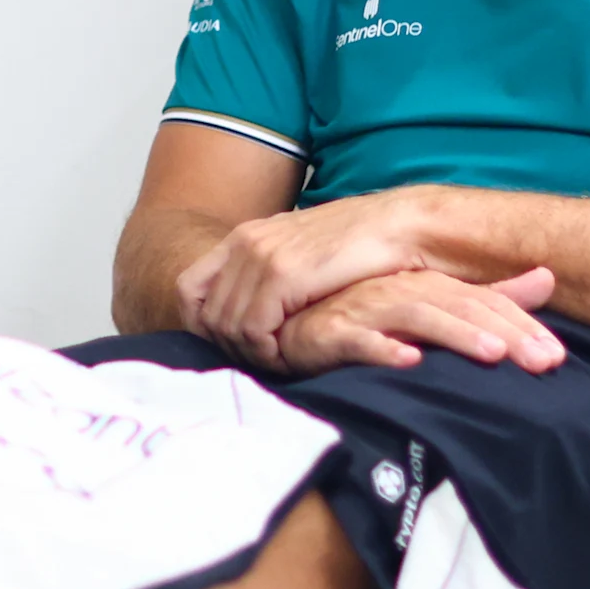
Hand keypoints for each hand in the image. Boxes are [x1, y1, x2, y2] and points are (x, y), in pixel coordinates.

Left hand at [177, 192, 438, 363]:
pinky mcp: (282, 274)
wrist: (399, 226)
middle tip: (263, 362)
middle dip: (230, 347)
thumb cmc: (360, 249)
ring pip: (227, 326)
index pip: (190, 288)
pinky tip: (290, 356)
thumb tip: (247, 312)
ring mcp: (261, 256)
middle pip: (207, 314)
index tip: (228, 345)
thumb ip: (271, 276)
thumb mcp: (302, 257)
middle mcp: (245, 242)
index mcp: (244, 236)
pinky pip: (252, 329)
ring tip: (280, 361)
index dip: (201, 323)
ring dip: (250, 353)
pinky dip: (267, 352)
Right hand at [275, 268, 563, 375]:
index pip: (484, 301)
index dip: (522, 325)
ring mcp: (366, 308)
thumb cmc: (369, 318)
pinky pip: (357, 339)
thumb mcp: (436, 308)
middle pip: (461, 306)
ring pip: (416, 316)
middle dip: (504, 332)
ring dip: (454, 333)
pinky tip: (407, 360)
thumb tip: (548, 277)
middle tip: (545, 361)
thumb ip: (489, 298)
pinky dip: (382, 348)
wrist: (293, 324)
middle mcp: (401, 290)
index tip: (556, 357)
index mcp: (428, 285)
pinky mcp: (330, 331)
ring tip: (491, 354)